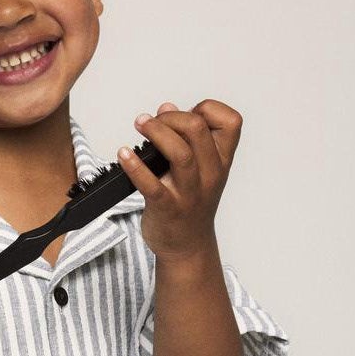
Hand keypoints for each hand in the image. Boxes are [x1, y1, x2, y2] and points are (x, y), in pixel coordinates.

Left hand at [116, 99, 241, 261]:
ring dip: (156, 132)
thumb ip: (186, 137)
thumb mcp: (199, 169)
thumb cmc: (191, 204)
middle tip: (153, 120)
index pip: (231, 121)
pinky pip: (151, 185)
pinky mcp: (167, 208)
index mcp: (221, 161)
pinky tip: (124, 155)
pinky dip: (135, 167)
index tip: (188, 114)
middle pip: (198, 130)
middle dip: (172, 117)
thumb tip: (166, 108)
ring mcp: (189, 193)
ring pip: (180, 154)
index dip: (207, 109)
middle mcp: (210, 175)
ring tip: (140, 125)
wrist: (187, 247)